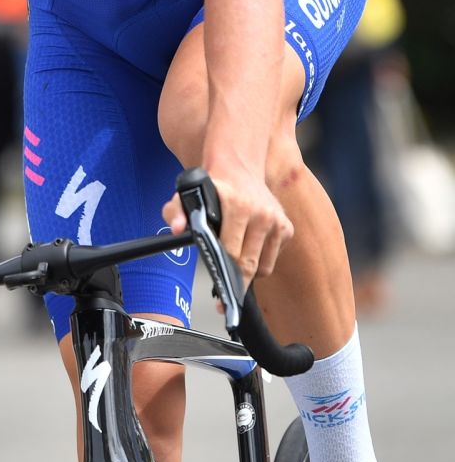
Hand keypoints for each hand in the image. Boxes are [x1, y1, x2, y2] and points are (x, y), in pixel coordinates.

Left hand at [162, 170, 292, 288]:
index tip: (217, 289)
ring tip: (234, 268)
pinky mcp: (286, 227)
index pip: (231, 252)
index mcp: (238, 205)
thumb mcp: (186, 194)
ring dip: (249, 273)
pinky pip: (273, 258)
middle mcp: (262, 213)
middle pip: (248, 264)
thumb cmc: (211, 186)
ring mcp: (277, 221)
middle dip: (235, 283)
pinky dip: (261, 261)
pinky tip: (248, 251)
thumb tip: (178, 230)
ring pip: (264, 267)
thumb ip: (175, 212)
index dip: (221, 272)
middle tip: (226, 296)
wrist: (238, 165)